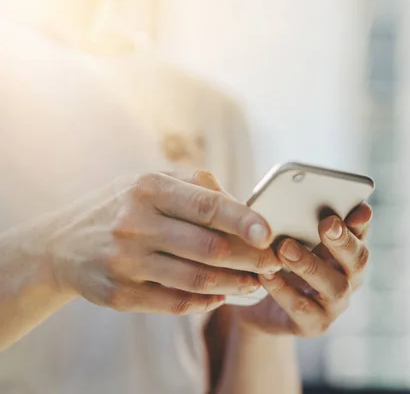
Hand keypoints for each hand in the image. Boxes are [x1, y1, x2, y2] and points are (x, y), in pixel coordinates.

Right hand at [44, 171, 281, 314]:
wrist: (61, 244)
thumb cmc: (123, 207)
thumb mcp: (152, 182)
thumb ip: (198, 188)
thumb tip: (246, 209)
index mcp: (148, 188)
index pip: (207, 206)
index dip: (244, 221)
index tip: (270, 234)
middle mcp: (135, 224)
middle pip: (209, 248)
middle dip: (250, 259)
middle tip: (273, 264)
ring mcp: (125, 261)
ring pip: (196, 279)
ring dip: (234, 284)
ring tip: (254, 282)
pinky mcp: (120, 294)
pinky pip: (175, 303)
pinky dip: (205, 301)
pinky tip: (221, 295)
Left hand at [236, 203, 371, 336]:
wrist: (260, 305)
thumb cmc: (281, 261)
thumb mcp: (293, 237)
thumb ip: (301, 220)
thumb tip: (299, 197)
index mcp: (347, 251)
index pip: (362, 232)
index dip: (362, 222)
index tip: (357, 209)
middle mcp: (350, 278)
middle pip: (359, 260)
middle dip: (344, 241)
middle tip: (327, 224)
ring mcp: (335, 305)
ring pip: (335, 287)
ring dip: (311, 265)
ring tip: (285, 248)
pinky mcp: (314, 325)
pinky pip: (302, 308)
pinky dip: (283, 290)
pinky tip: (266, 274)